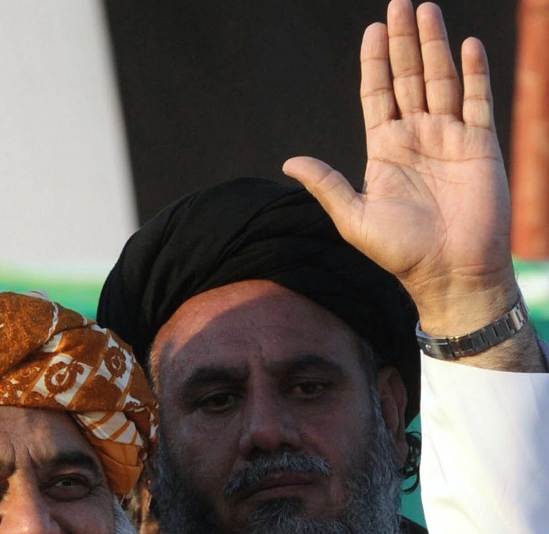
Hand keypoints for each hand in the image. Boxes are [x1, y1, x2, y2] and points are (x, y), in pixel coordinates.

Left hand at [283, 0, 514, 337]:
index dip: (375, 62)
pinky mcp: (480, 145)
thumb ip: (326, 184)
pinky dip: (473, 73)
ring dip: (434, 46)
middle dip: (404, 42)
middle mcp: (416, 137)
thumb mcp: (353, 217)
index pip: (377, 94)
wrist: (448, 272)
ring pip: (441, 80)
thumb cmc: (399, 252)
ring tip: (426, 10)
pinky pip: (477, 100)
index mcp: (385, 150)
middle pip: (408, 78)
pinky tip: (466, 45)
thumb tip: (288, 161)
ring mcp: (449, 138)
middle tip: (401, 3)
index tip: (373, 29)